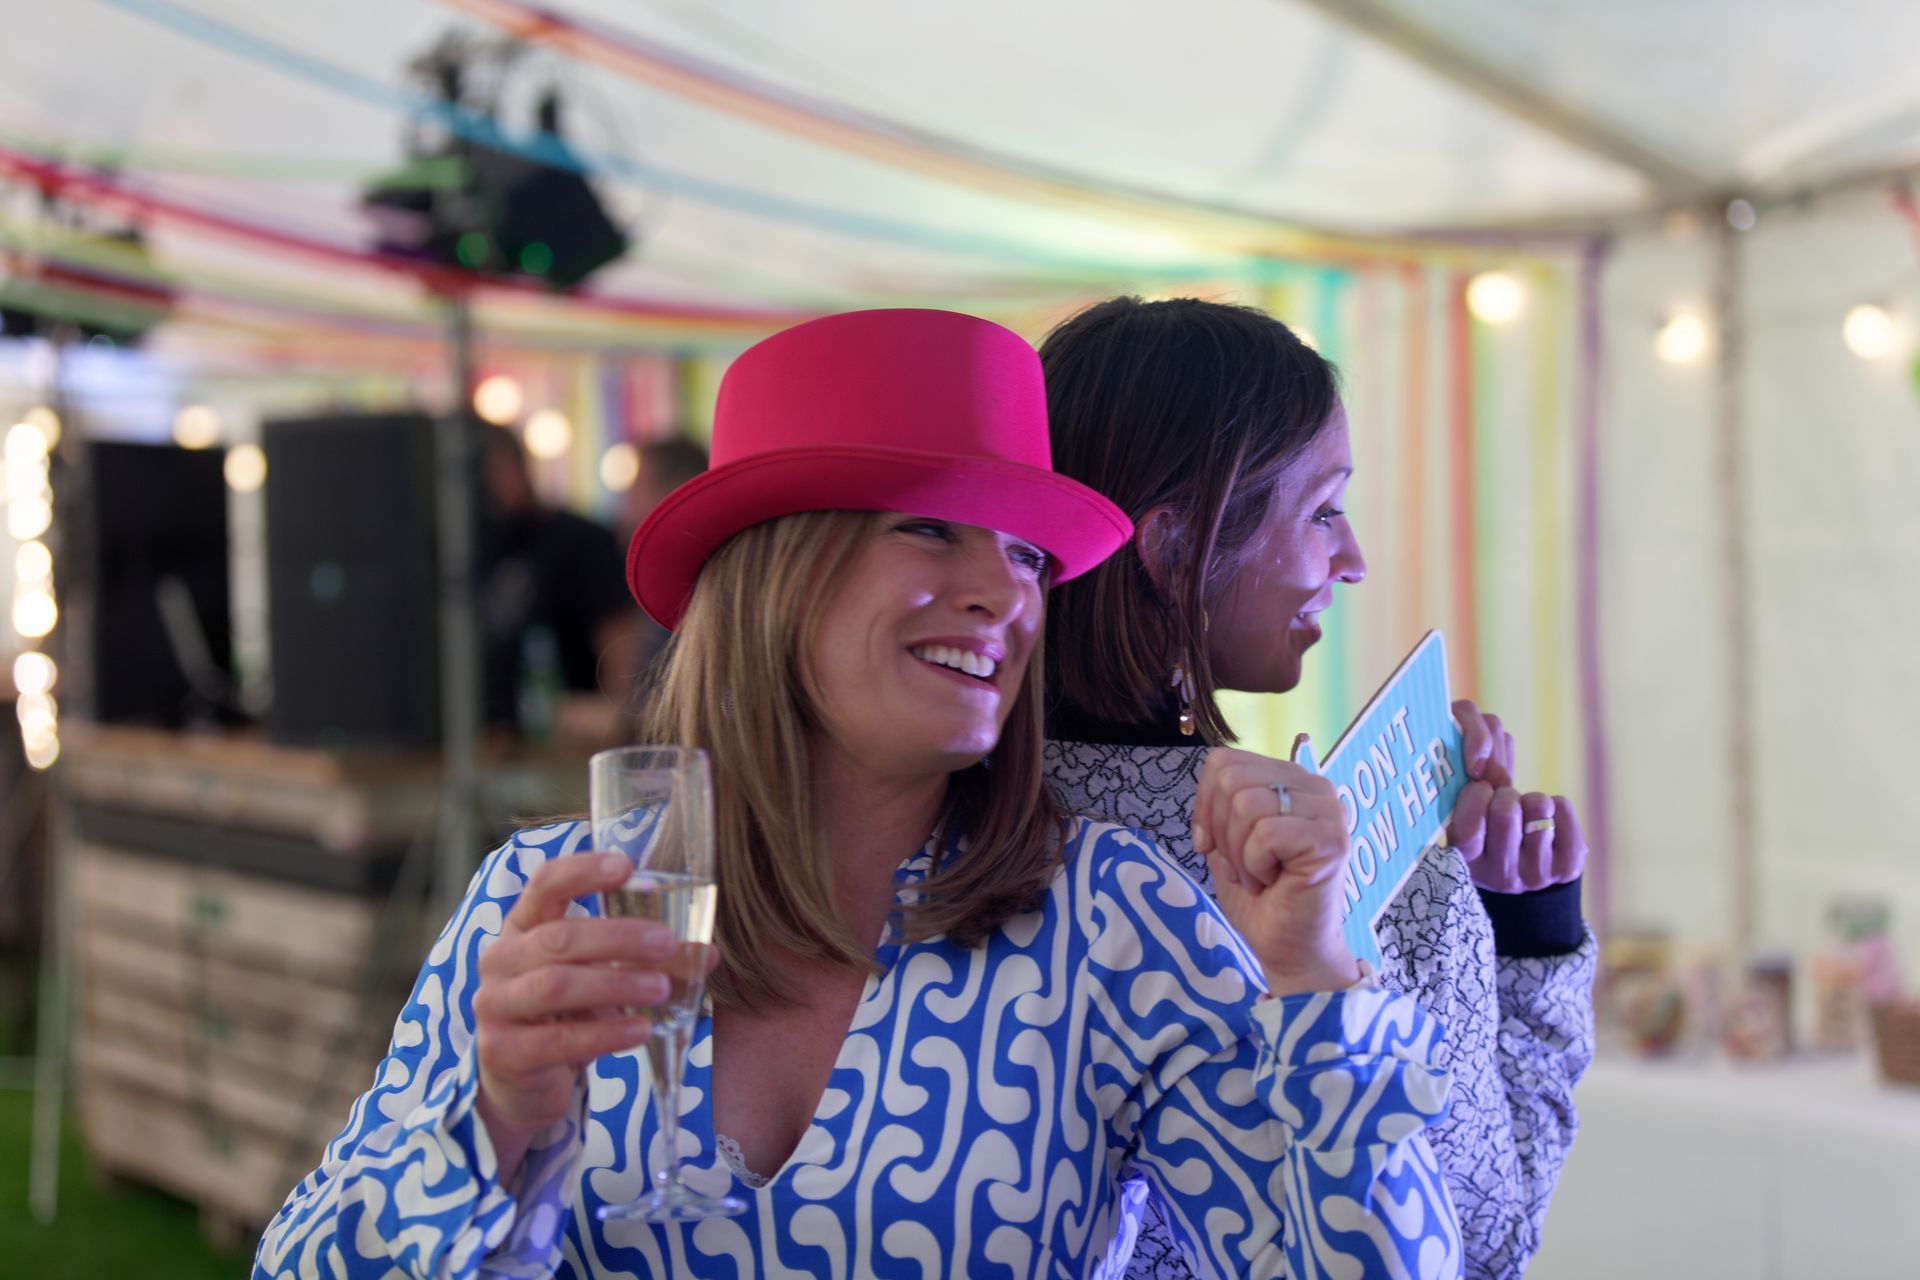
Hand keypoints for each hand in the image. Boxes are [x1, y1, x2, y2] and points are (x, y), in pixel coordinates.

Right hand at [472, 852, 682, 1173]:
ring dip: (615, 985)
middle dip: (618, 937)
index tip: (627, 867)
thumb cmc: (566, 1015)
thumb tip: (706, 954)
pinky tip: (641, 1031)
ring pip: (556, 986)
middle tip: (667, 943)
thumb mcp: (599, 978)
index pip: (545, 884)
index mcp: (523, 927)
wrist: (523, 1083)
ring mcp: (494, 1005)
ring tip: (661, 989)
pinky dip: (605, 1034)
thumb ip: (646, 962)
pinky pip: (557, 1040)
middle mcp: (500, 959)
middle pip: (559, 937)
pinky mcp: (502, 1052)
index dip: (583, 871)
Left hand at [1191, 744, 1360, 995]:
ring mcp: (1328, 812)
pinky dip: (1255, 866)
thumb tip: (1212, 779)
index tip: (1210, 844)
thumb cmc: (1261, 897)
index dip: (1204, 804)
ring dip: (1239, 853)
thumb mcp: (1227, 839)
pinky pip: (1265, 835)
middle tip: (1243, 866)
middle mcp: (1315, 787)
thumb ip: (1221, 801)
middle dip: (1221, 831)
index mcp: (1290, 779)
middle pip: (1231, 779)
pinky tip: (1274, 882)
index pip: (1224, 761)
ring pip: (1246, 804)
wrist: (1289, 948)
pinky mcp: (1331, 840)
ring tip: (1260, 875)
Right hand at [1448, 700, 1588, 892]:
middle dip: (1503, 791)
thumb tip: (1482, 745)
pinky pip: (1564, 810)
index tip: (1477, 785)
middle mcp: (1500, 876)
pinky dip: (1557, 804)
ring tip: (1524, 810)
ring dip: (1531, 797)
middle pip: (1506, 810)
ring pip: (1539, 806)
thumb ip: (1465, 767)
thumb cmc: (1485, 821)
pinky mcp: (1568, 866)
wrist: (1525, 872)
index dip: (1474, 796)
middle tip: (1502, 797)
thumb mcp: (1463, 805)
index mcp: (1466, 861)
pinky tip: (1547, 818)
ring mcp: (1536, 874)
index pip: (1468, 828)